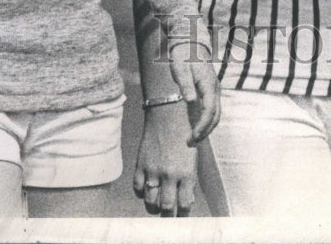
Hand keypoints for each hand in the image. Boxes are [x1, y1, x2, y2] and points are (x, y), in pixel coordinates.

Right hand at [134, 101, 196, 215]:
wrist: (168, 113)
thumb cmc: (185, 134)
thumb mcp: (193, 157)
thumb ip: (189, 179)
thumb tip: (186, 200)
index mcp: (187, 173)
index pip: (185, 204)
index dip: (183, 214)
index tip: (182, 217)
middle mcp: (170, 175)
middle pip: (167, 207)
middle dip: (168, 215)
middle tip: (168, 216)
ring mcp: (153, 170)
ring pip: (151, 201)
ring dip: (154, 206)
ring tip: (157, 205)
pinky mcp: (141, 164)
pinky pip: (138, 188)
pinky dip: (141, 192)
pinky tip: (146, 189)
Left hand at [166, 42, 220, 144]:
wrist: (190, 45)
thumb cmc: (183, 56)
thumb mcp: (180, 69)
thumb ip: (185, 85)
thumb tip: (191, 101)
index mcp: (208, 83)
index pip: (210, 110)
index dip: (202, 125)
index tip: (193, 136)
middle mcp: (215, 88)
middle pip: (216, 115)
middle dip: (205, 131)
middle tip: (191, 143)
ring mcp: (215, 90)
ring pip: (216, 114)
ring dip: (206, 128)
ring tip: (193, 140)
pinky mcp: (211, 91)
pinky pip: (213, 110)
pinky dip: (206, 122)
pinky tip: (196, 128)